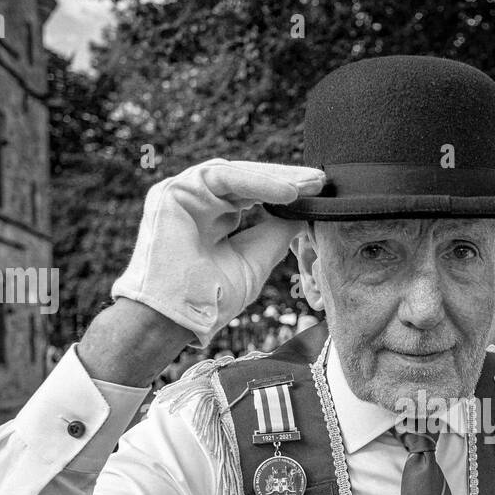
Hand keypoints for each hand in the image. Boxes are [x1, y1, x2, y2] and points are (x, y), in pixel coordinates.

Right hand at [112, 159, 324, 345]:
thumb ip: (276, 233)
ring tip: (309, 186)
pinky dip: (256, 182)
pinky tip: (287, 192)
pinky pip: (222, 177)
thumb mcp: (254, 261)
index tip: (319, 193)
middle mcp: (197, 203)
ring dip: (275, 178)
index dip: (284, 192)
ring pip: (236, 174)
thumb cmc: (209, 300)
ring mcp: (183, 195)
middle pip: (245, 180)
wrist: (174, 320)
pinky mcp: (174, 191)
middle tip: (320, 181)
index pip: (252, 194)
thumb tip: (304, 211)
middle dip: (285, 179)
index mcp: (213, 219)